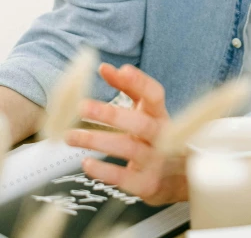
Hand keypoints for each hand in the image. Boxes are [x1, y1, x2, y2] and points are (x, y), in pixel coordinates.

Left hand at [64, 62, 187, 204]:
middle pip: (140, 124)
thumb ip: (128, 87)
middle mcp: (161, 136)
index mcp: (161, 114)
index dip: (140, 82)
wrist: (180, 177)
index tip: (121, 69)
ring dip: (98, 141)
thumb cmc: (155, 136)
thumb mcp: (147, 111)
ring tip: (70, 136)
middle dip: (111, 114)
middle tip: (82, 106)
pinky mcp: (146, 184)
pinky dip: (104, 171)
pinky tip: (86, 163)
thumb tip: (104, 68)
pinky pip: (124, 177)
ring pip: (128, 149)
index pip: (155, 95)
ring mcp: (155, 161)